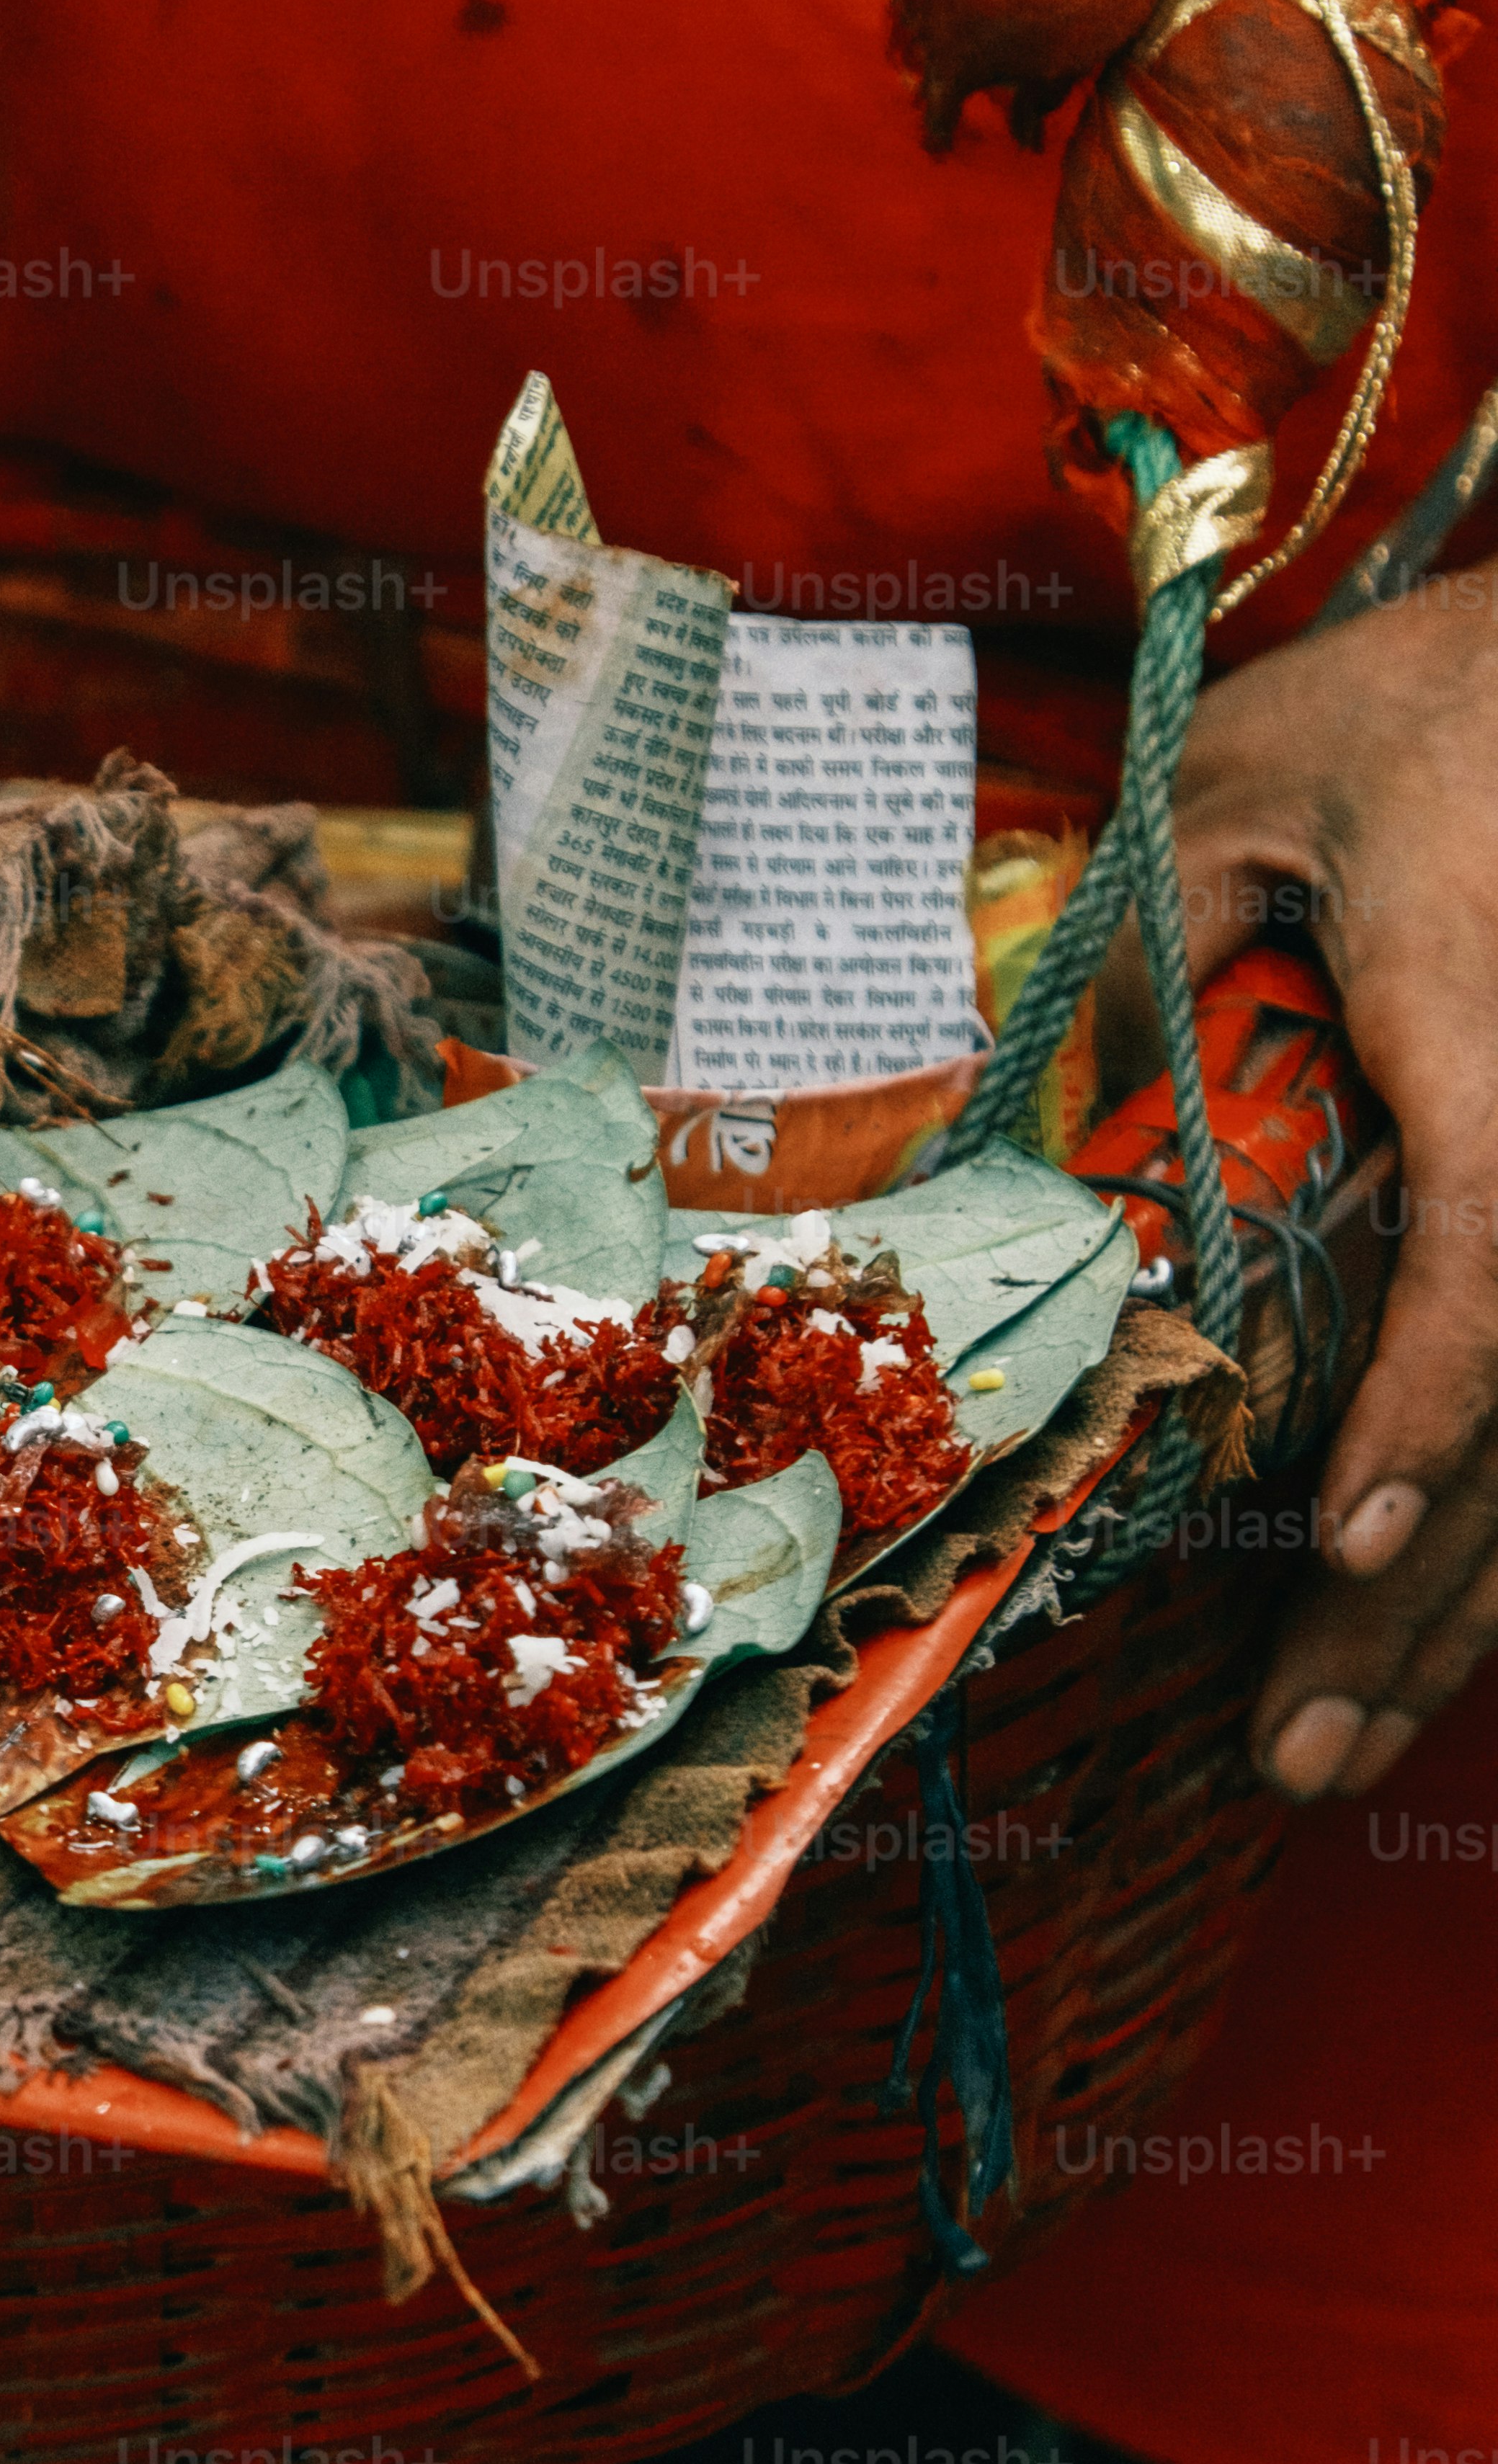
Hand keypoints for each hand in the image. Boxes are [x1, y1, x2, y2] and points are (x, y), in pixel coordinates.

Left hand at [1104, 571, 1497, 1795]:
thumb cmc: (1428, 708)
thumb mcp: (1246, 779)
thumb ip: (1144, 935)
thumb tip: (1014, 1130)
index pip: (1497, 1244)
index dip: (1429, 1399)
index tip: (1332, 1525)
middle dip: (1418, 1595)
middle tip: (1289, 1755)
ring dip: (1461, 1612)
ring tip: (1330, 1751)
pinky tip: (1425, 1643)